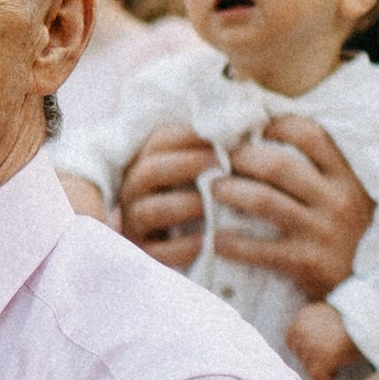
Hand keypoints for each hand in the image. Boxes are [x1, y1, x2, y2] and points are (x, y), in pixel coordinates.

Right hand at [116, 126, 218, 268]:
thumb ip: (212, 151)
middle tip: (223, 163)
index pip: (160, 140)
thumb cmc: (201, 199)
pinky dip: (183, 246)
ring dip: (186, 203)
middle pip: (150, 169)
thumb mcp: (199, 171)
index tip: (224, 135)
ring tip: (217, 202)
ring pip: (151, 210)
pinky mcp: (144, 255)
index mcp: (145, 163)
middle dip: (188, 163)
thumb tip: (245, 124)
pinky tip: (208, 240)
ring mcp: (135, 223)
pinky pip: (158, 251)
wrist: (183, 251)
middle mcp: (133, 191)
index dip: (190, 134)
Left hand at [208, 116, 374, 302]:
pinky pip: (258, 248)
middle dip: (242, 157)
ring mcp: (321, 231)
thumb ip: (324, 167)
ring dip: (230, 191)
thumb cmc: (350, 232)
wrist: (370, 285)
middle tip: (221, 158)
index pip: (310, 134)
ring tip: (214, 189)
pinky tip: (217, 239)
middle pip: (278, 164)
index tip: (254, 130)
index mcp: (347, 176)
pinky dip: (231, 242)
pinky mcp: (306, 262)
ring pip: (263, 200)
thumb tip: (276, 133)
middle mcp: (337, 199)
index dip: (277, 125)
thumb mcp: (350, 193)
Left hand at [284, 301, 362, 379]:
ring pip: (307, 366)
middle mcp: (302, 331)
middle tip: (328, 359)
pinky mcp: (322, 360)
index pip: (290, 339)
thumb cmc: (353, 317)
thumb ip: (315, 325)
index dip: (302, 348)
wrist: (367, 321)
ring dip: (320, 368)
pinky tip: (334, 374)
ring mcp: (310, 347)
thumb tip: (312, 341)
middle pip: (299, 354)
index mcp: (302, 317)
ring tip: (335, 365)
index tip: (314, 352)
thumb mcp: (327, 313)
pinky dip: (325, 378)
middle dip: (311, 359)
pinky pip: (317, 377)